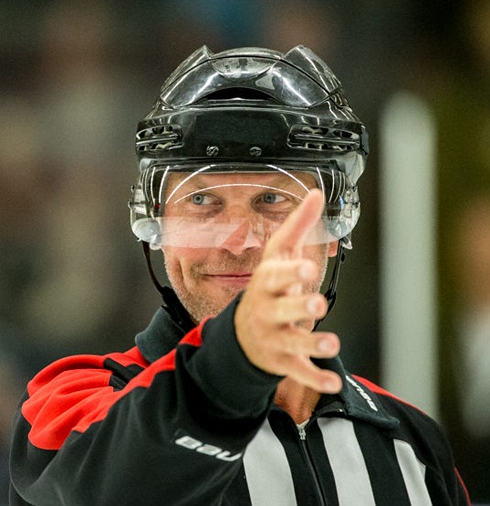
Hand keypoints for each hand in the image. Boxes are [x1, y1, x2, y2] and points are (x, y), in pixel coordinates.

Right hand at [234, 189, 342, 393]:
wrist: (242, 334)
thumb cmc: (269, 289)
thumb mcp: (278, 257)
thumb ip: (298, 226)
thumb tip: (316, 192)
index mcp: (266, 284)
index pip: (274, 277)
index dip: (289, 273)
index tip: (305, 268)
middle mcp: (267, 311)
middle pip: (281, 309)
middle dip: (298, 307)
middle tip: (316, 304)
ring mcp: (274, 338)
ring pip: (291, 343)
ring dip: (311, 344)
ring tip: (331, 344)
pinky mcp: (282, 361)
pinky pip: (298, 372)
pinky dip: (314, 379)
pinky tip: (332, 381)